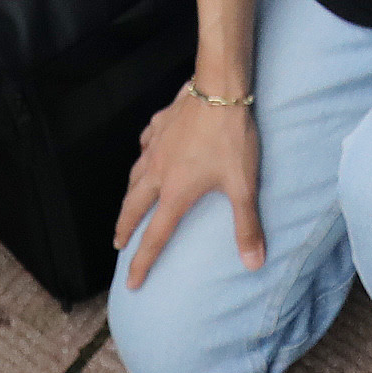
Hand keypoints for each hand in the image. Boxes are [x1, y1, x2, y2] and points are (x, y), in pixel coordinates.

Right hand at [114, 80, 265, 282]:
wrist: (220, 89)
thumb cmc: (232, 138)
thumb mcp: (244, 186)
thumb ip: (247, 226)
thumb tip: (254, 264)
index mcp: (176, 192)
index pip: (155, 236)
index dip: (142, 262)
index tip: (130, 282)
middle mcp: (158, 172)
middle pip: (134, 207)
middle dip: (124, 228)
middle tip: (118, 243)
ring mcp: (155, 145)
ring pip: (134, 175)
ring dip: (129, 195)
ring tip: (128, 204)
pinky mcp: (159, 124)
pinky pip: (145, 143)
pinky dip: (142, 154)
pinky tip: (146, 152)